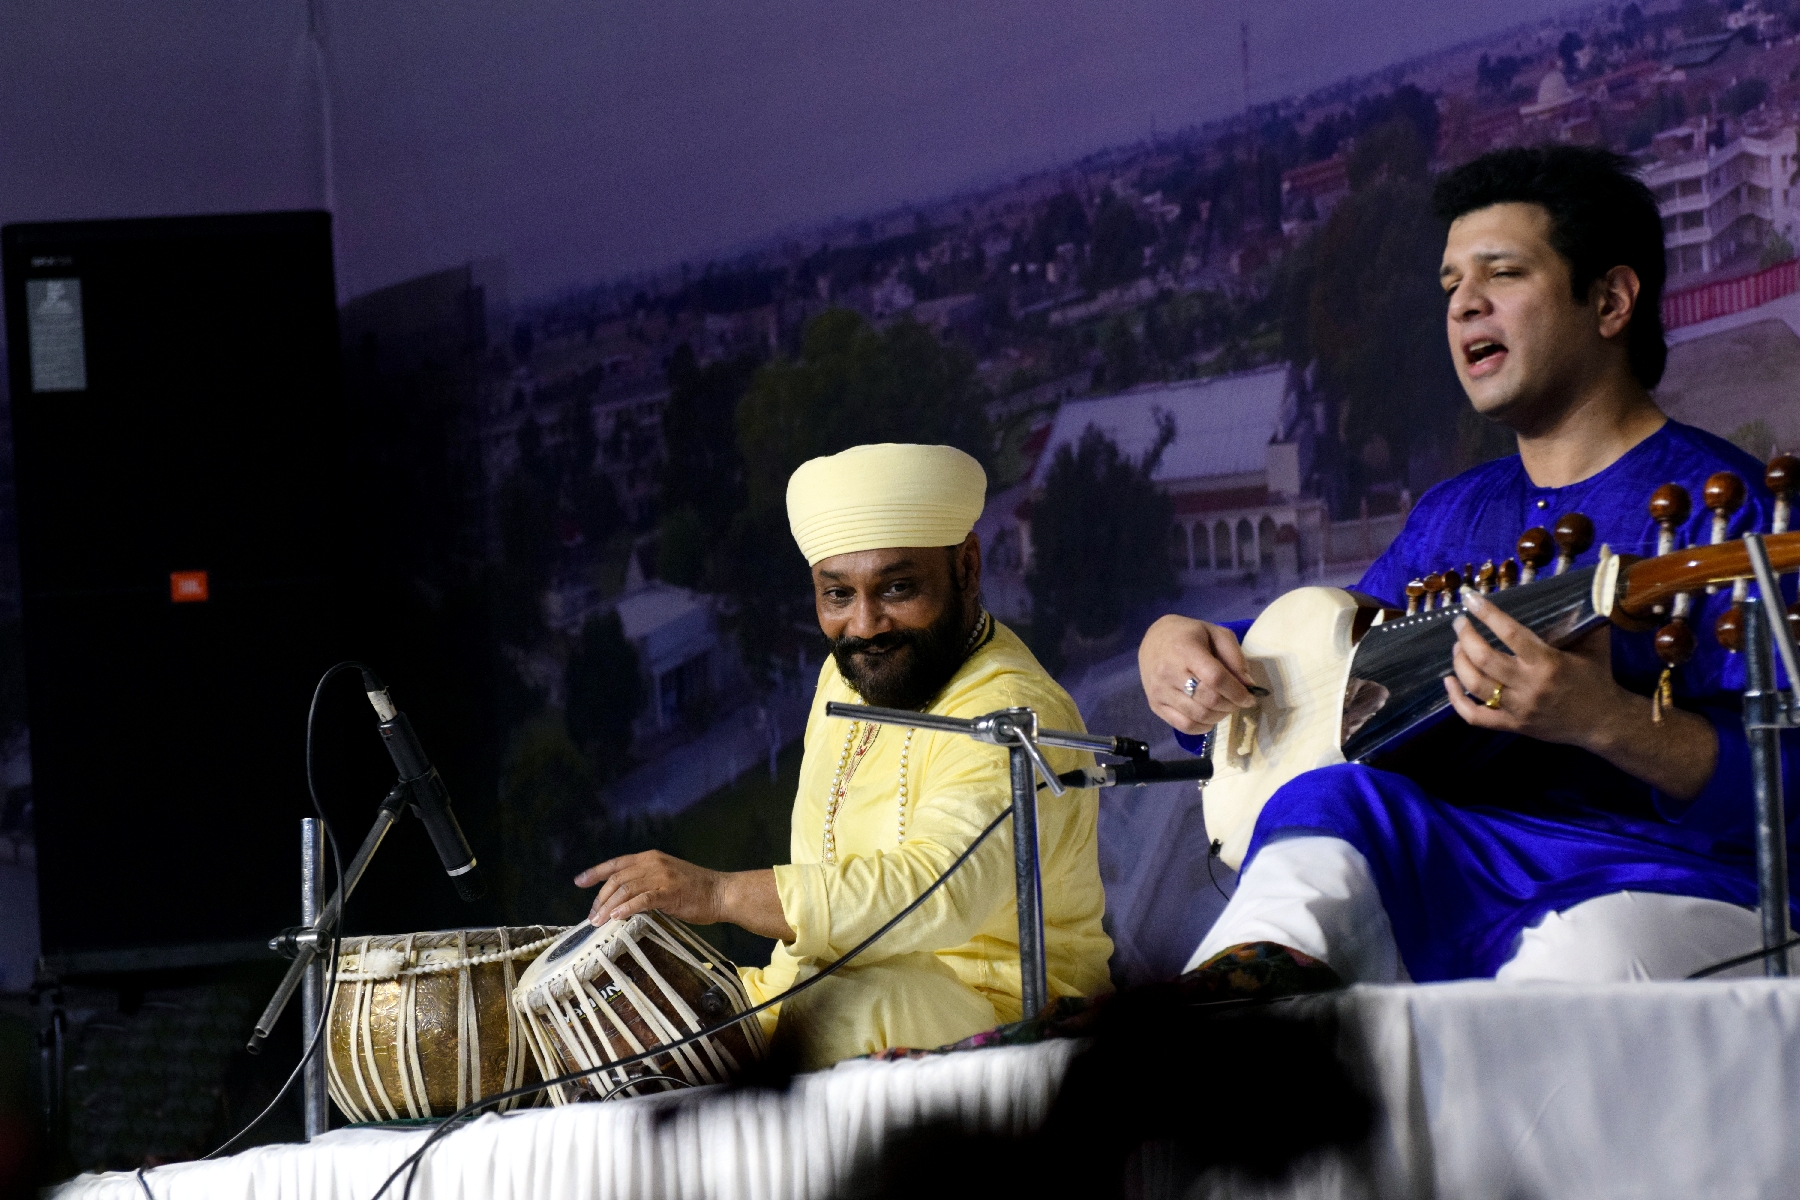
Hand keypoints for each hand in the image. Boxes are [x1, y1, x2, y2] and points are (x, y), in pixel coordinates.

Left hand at [575, 850, 723, 926]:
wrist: (722, 892)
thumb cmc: (696, 889)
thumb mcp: (666, 879)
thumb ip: (645, 884)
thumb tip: (621, 901)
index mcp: (650, 858)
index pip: (616, 864)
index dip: (595, 872)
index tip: (579, 881)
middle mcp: (653, 863)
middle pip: (616, 879)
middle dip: (600, 898)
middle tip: (592, 916)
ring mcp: (661, 876)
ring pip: (625, 889)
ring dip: (608, 907)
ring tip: (599, 921)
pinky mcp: (669, 892)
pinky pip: (642, 899)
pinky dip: (627, 908)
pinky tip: (617, 917)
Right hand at [1139, 614, 1257, 735]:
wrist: (1153, 640)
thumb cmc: (1188, 635)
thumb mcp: (1216, 633)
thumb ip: (1235, 657)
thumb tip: (1248, 685)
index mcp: (1185, 650)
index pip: (1215, 678)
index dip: (1237, 692)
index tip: (1250, 697)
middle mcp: (1168, 672)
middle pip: (1208, 700)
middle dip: (1231, 705)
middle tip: (1238, 701)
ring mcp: (1160, 691)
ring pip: (1198, 716)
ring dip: (1219, 716)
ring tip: (1224, 707)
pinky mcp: (1155, 705)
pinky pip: (1184, 726)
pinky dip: (1202, 726)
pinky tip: (1209, 717)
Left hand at [1442, 588, 1620, 748]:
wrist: (1605, 722)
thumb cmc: (1597, 678)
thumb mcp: (1594, 645)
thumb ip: (1580, 619)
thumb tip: (1575, 589)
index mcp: (1548, 663)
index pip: (1510, 634)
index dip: (1487, 614)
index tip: (1470, 599)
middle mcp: (1529, 686)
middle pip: (1485, 660)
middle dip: (1465, 637)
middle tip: (1459, 624)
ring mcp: (1518, 709)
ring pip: (1475, 686)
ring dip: (1459, 663)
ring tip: (1457, 647)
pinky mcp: (1512, 726)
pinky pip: (1475, 717)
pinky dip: (1456, 700)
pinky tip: (1448, 681)